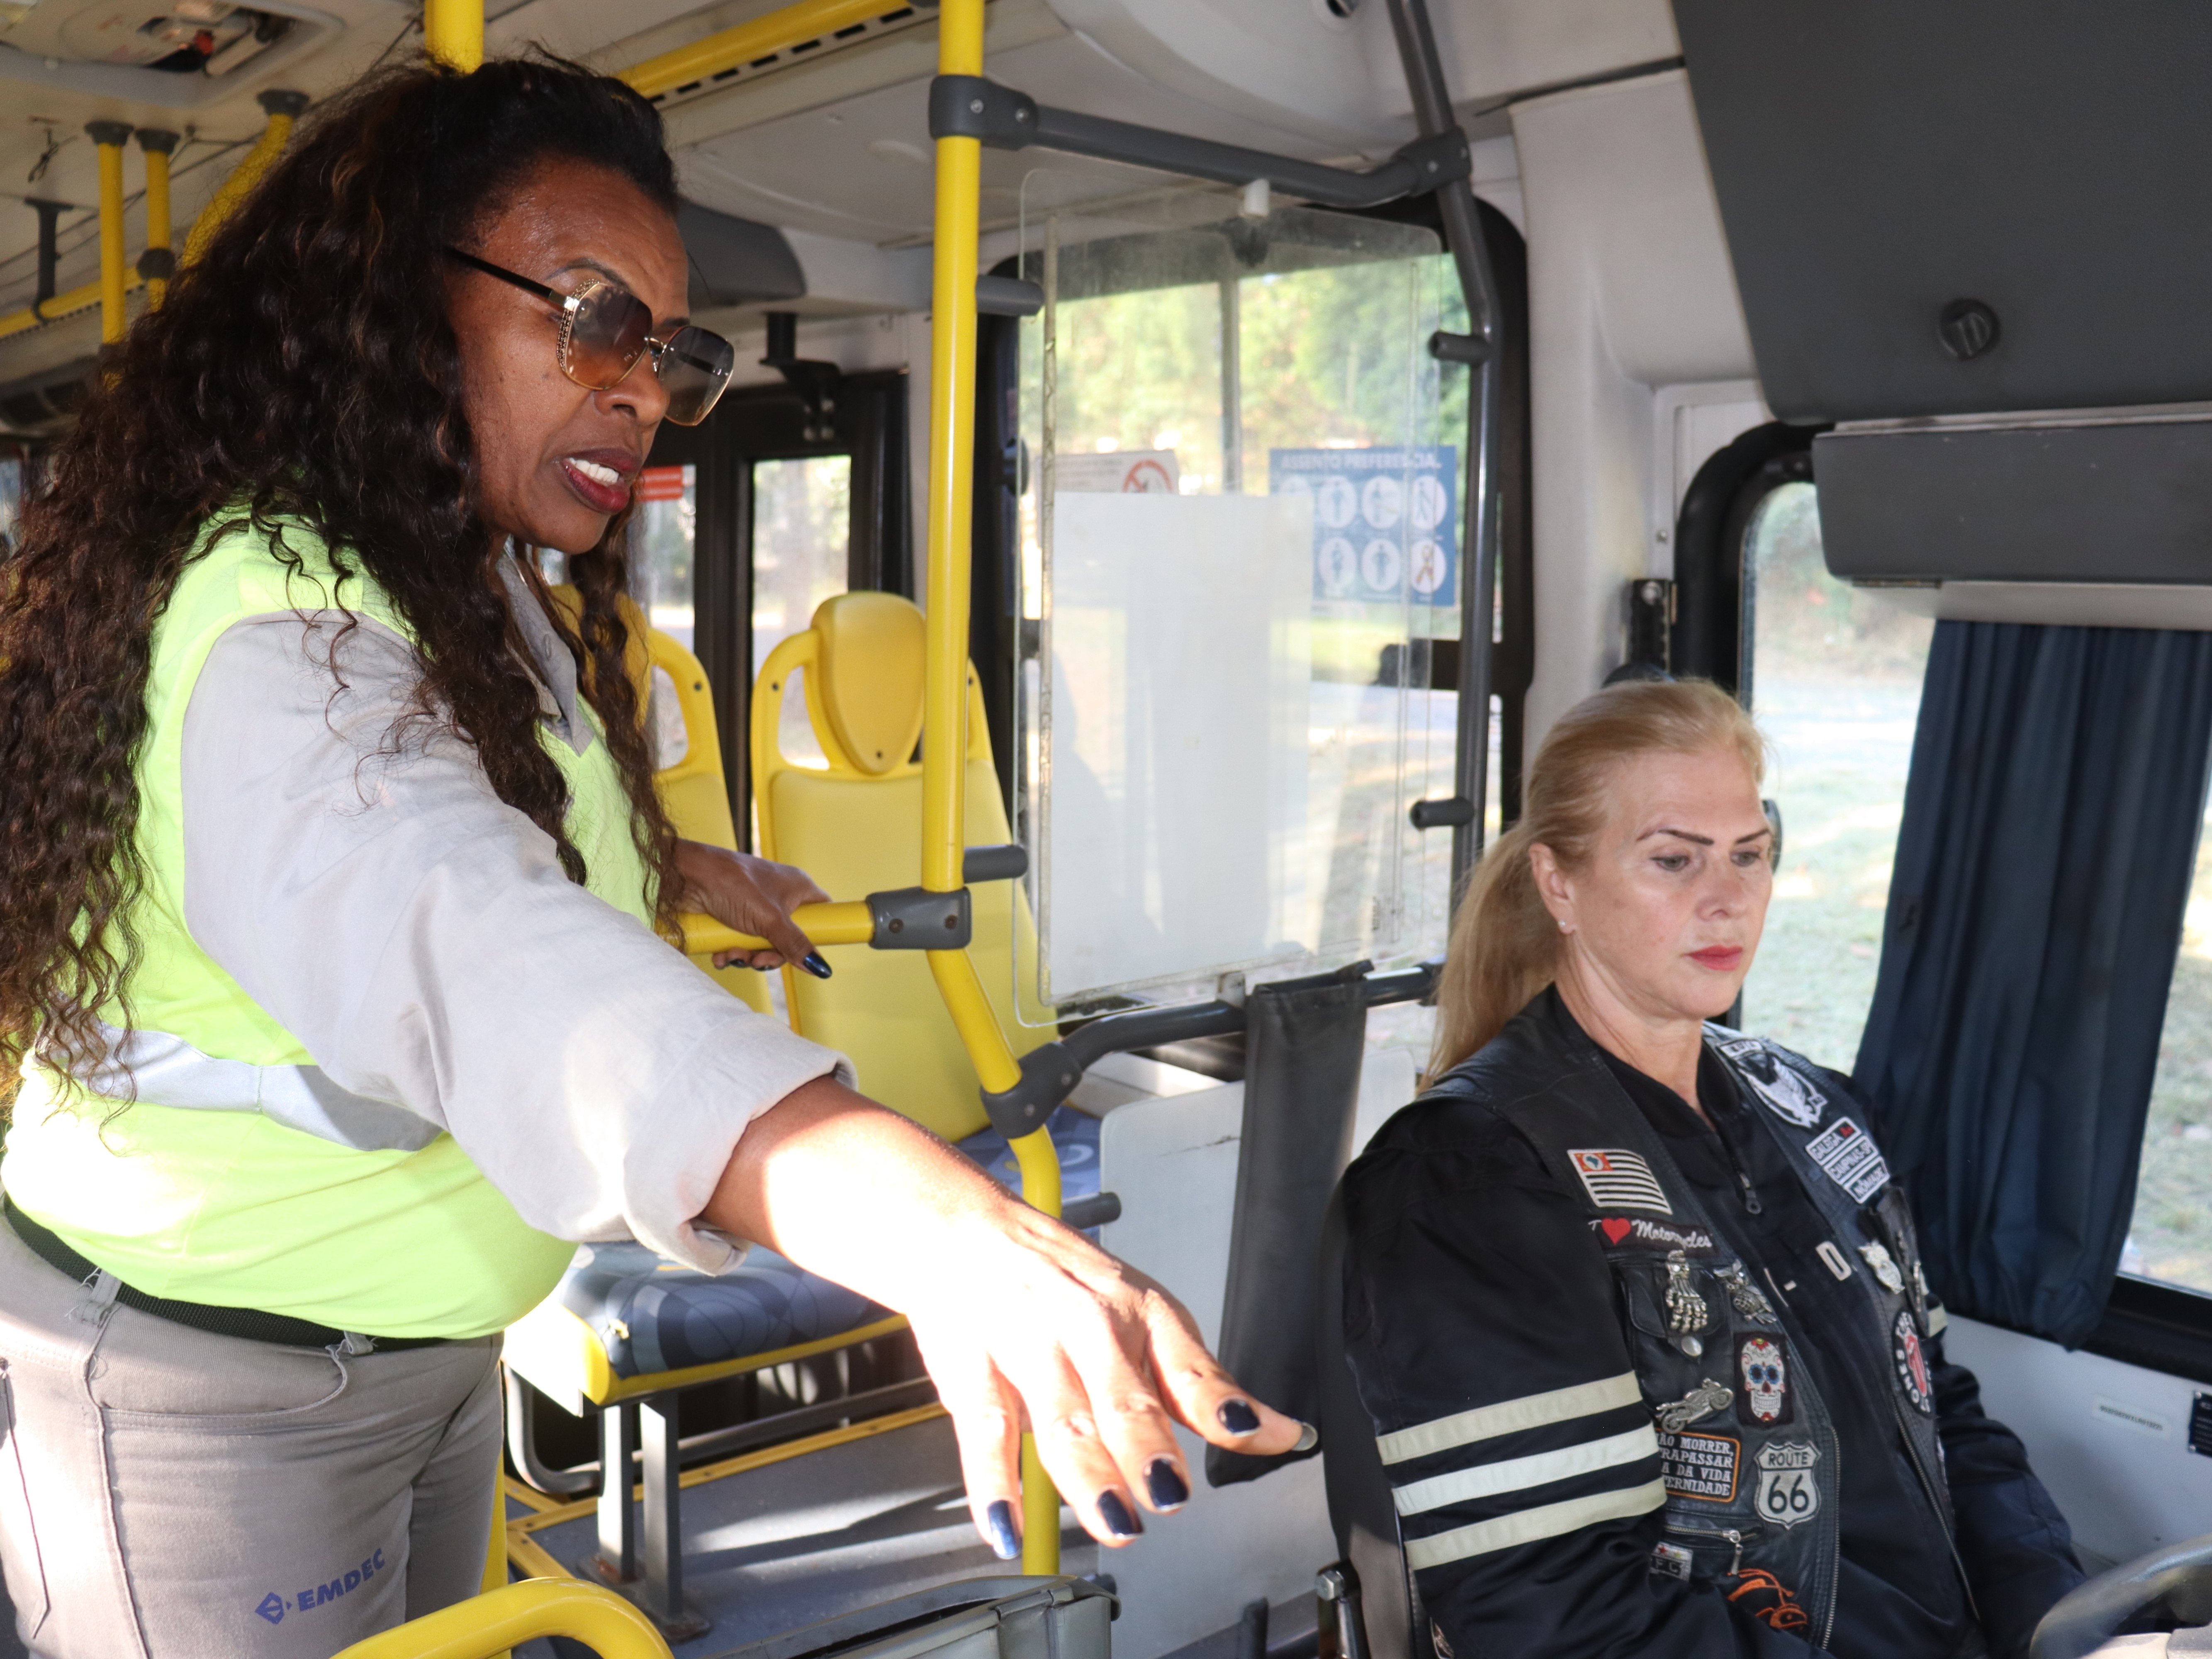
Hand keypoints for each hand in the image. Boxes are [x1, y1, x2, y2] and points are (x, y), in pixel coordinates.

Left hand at [672, 840, 827, 969]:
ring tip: (733, 954)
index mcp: (797, 888)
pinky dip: (732, 954)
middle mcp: (779, 898)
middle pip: (790, 939)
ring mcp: (756, 909)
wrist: (686, 877)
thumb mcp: (769, 919)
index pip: (822, 912)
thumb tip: (821, 968)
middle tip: (758, 961)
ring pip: (764, 946)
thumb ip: (794, 944)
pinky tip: (721, 954)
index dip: (818, 935)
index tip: (808, 955)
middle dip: (772, 955)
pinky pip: (742, 945)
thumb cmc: (732, 883)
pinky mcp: (734, 919)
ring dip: (748, 957)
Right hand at [704, 1078, 1308, 1557]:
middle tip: (1168, 1498)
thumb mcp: (1142, 1313)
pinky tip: (1009, 1527)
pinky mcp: (972, 1374)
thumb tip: (1274, 1433)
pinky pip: (985, 1435)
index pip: (1188, 1364)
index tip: (1255, 1433)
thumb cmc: (1063, 1281)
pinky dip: (995, 1486)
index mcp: (1136, 1312)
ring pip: (1059, 1420)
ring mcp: (1025, 1351)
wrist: (965, 1232)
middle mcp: (1084, 1329)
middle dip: (1146, 1450)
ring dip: (1088, 1477)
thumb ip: (1199, 1384)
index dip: (1223, 1403)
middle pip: (1120, 1397)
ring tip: (1117, 1525)